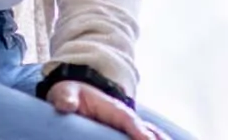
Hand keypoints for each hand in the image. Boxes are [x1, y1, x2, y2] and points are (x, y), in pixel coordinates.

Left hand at [46, 81, 166, 139]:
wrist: (79, 91)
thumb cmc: (71, 93)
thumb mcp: (66, 92)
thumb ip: (66, 97)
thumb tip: (66, 104)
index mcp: (111, 108)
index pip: (126, 119)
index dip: (137, 129)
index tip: (146, 139)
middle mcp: (125, 117)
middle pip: (146, 129)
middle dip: (157, 138)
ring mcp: (129, 125)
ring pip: (151, 134)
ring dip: (161, 139)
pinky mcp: (128, 133)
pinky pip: (146, 137)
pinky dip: (157, 139)